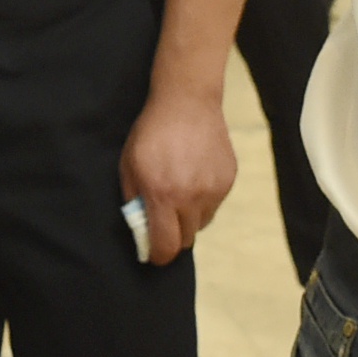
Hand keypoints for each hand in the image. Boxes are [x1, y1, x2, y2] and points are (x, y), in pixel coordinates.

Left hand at [118, 85, 235, 264]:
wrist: (187, 101)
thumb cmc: (151, 132)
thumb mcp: (129, 166)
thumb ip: (134, 202)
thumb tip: (141, 231)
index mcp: (163, 195)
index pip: (166, 246)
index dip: (158, 255)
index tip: (153, 252)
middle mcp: (191, 197)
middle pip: (185, 240)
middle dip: (173, 236)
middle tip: (164, 218)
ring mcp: (214, 189)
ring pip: (201, 224)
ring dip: (189, 218)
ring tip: (180, 192)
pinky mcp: (228, 181)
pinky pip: (214, 205)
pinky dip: (203, 200)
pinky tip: (194, 176)